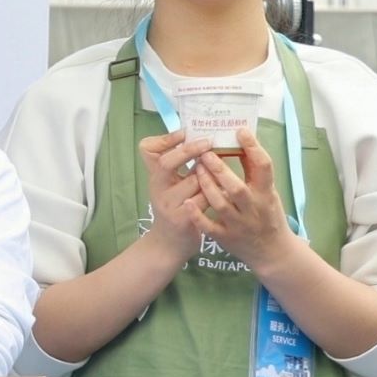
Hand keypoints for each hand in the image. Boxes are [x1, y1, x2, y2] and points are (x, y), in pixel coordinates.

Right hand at [138, 132, 213, 262]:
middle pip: (166, 164)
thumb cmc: (174, 208)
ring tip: (225, 165)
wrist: (169, 244)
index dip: (166, 140)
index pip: (150, 151)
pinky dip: (218, 194)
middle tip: (208, 142)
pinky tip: (227, 190)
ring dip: (210, 174)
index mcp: (156, 177)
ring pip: (192, 182)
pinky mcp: (182, 221)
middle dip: (188, 151)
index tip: (185, 131)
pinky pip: (203, 202)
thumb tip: (196, 137)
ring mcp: (168, 205)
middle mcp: (158, 189)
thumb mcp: (168, 185)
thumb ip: (179, 166)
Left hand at [190, 132, 299, 272]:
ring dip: (207, 186)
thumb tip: (241, 141)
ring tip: (196, 169)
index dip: (254, 148)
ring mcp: (239, 224)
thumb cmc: (268, 214)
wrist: (272, 252)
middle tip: (206, 153)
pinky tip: (188, 202)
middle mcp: (253, 209)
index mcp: (267, 193)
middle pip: (237, 188)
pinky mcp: (226, 238)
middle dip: (221, 170)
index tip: (240, 131)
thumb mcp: (268, 192)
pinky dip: (198, 215)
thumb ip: (253, 170)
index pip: (264, 167)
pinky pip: (209, 227)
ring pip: (220, 205)